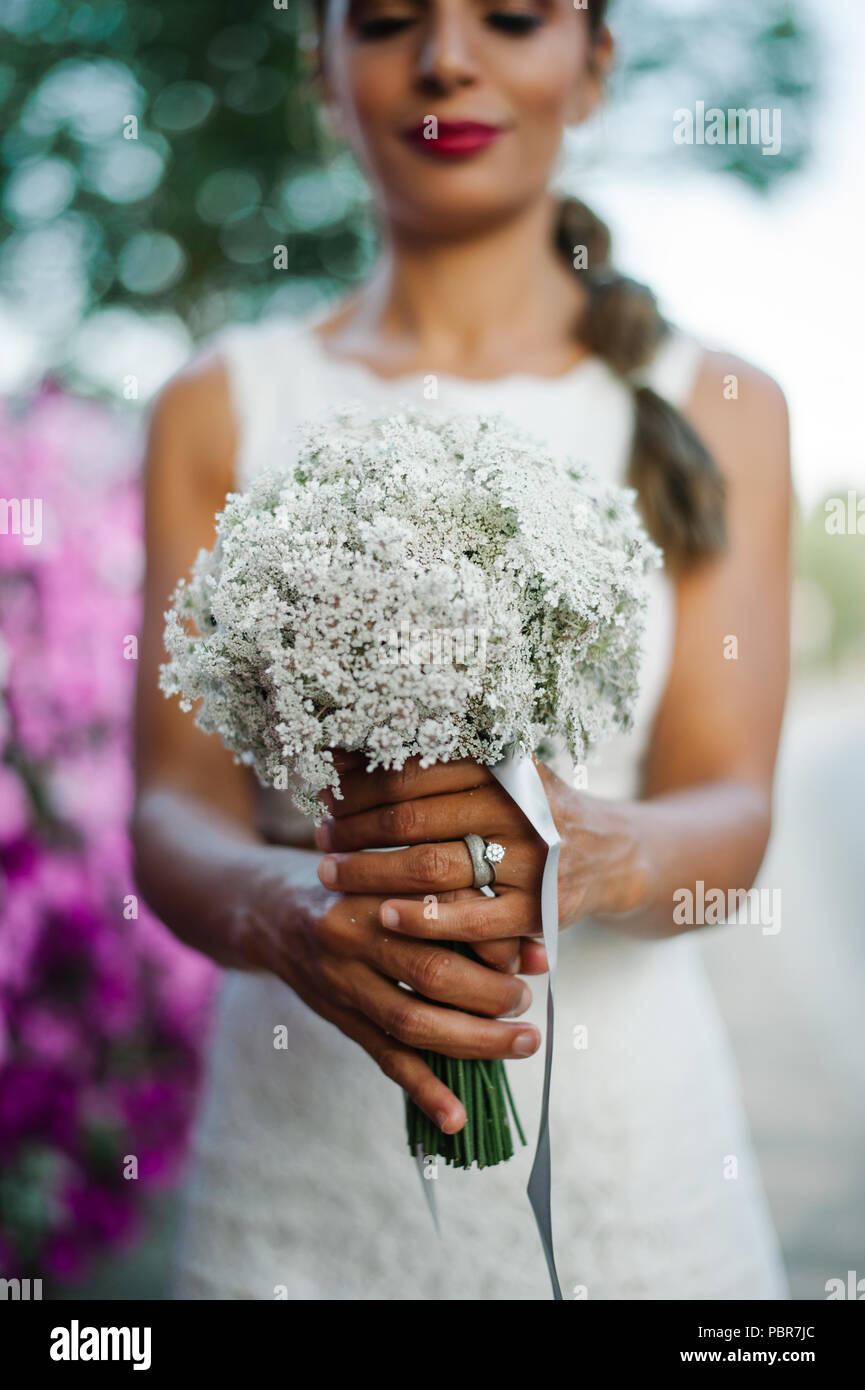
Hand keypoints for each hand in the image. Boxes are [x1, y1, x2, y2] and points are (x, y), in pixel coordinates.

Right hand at [234, 874, 541, 1135]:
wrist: (271, 909)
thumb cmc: (359, 885)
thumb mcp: (400, 877)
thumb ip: (462, 905)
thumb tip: (539, 951)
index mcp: (377, 887)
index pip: (447, 918)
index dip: (497, 940)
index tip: (535, 955)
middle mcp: (354, 933)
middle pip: (432, 974)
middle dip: (492, 996)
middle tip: (527, 1004)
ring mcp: (341, 980)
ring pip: (411, 1022)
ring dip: (474, 1042)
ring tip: (520, 1044)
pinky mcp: (338, 1017)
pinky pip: (384, 1058)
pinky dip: (423, 1090)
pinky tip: (455, 1119)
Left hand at [314, 756, 561, 957]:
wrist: (614, 853)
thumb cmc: (534, 810)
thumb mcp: (503, 772)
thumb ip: (441, 762)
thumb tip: (350, 747)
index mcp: (503, 766)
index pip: (414, 770)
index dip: (361, 782)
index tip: (327, 791)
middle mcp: (518, 807)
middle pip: (413, 817)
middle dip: (354, 829)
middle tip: (319, 838)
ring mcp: (532, 860)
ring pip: (432, 866)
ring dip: (371, 873)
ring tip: (332, 875)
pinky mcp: (541, 908)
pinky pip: (471, 920)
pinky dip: (423, 919)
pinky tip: (383, 917)